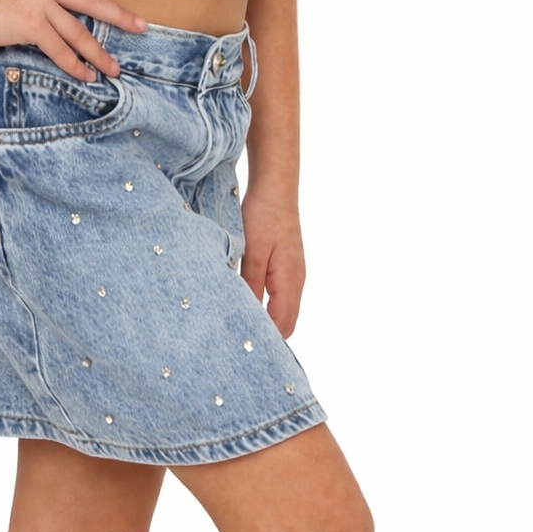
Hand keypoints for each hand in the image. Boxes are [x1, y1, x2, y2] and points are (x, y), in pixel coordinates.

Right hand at [0, 0, 146, 79]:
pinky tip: (86, 76)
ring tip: (115, 68)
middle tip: (142, 25)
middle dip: (119, 14)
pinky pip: (59, 49)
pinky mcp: (29, 23)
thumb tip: (48, 13)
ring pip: (78, 30)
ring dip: (98, 53)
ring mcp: (36, 1)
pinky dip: (74, 65)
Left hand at [240, 189, 305, 337]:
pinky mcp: (285, 266)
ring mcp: (292, 274)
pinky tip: (245, 301)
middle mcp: (296, 282)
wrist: (275, 187)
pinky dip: (265, 305)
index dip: (266, 340)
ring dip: (264, 319)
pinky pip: (278, 295)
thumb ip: (250, 285)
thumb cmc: (264, 215)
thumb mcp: (252, 252)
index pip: (283, 326)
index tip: (242, 344)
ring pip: (282, 310)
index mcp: (290, 282)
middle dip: (266, 334)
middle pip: (285, 322)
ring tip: (238, 323)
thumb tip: (244, 315)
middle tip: (236, 338)